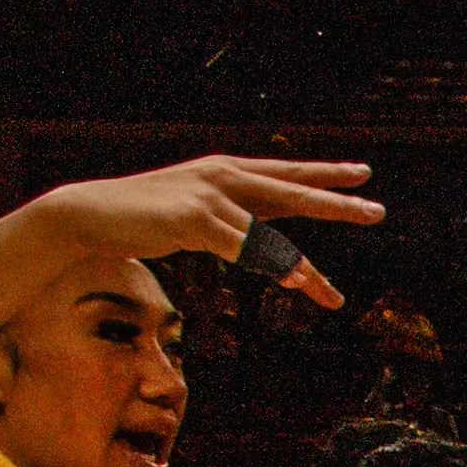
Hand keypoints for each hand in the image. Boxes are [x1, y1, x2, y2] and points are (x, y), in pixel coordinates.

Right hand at [48, 155, 376, 308]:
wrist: (89, 213)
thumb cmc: (144, 217)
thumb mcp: (197, 217)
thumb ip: (235, 224)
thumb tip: (269, 246)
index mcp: (226, 172)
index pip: (286, 174)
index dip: (325, 173)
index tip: (362, 173)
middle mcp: (223, 176)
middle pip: (292, 190)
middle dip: (336, 202)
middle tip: (377, 210)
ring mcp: (210, 195)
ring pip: (272, 229)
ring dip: (302, 266)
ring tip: (331, 293)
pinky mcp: (194, 217)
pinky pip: (243, 247)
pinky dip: (270, 265)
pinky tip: (295, 281)